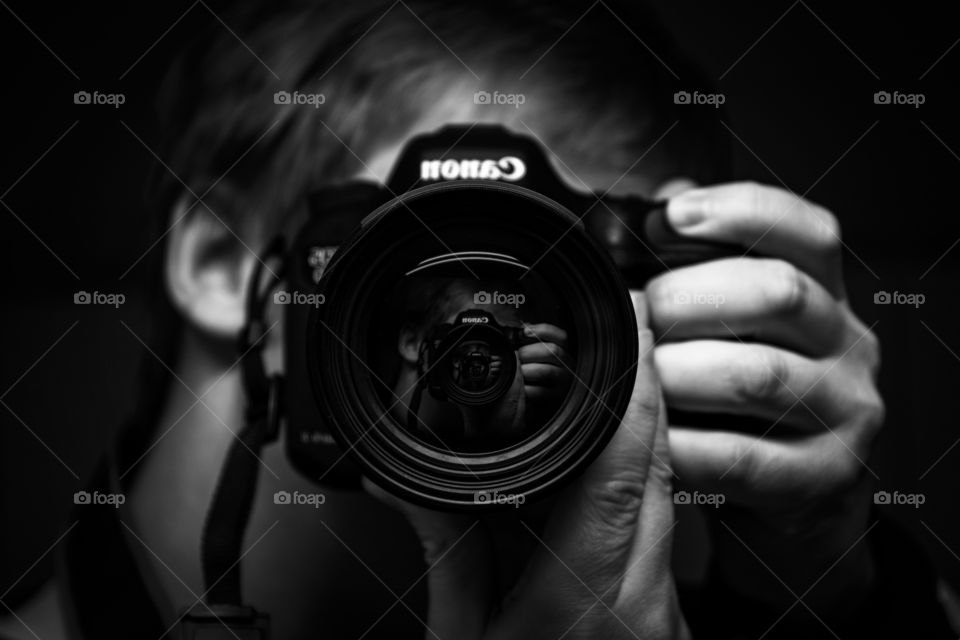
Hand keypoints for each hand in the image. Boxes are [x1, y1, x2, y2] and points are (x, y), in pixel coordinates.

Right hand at [365, 299, 688, 638]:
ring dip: (644, 426)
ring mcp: (664, 603)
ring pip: (665, 489)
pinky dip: (638, 475)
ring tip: (610, 376)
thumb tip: (414, 486)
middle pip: (657, 463)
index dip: (632, 383)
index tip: (629, 324)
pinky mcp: (665, 611)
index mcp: (587, 595)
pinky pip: (660, 522)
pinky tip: (608, 457)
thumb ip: (445, 555)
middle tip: (620, 330)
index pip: (622, 464)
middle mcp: (644, 593)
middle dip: (644, 386)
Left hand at [518, 322, 572, 402]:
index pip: (561, 336)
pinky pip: (539, 392)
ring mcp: (563, 384)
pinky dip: (526, 389)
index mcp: (564, 354)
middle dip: (529, 352)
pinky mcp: (555, 400)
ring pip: (546, 371)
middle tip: (517, 356)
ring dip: (526, 370)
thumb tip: (519, 330)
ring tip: (518, 372)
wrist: (544, 406)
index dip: (542, 331)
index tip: (524, 332)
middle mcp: (567, 367)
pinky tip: (520, 387)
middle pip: (553, 351)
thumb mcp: (539, 359)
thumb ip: (532, 343)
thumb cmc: (538, 379)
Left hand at [646, 181, 882, 606]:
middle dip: (687, 298)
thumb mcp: (735, 325)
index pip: (808, 231)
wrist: (793, 495)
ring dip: (679, 372)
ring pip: (756, 374)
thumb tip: (659, 207)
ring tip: (638, 379)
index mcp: (824, 294)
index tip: (669, 217)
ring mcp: (844, 410)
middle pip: (778, 292)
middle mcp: (847, 343)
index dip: (739, 212)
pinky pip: (741, 455)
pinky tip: (652, 439)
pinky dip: (683, 445)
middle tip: (638, 315)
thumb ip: (704, 263)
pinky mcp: (824, 475)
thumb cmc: (744, 397)